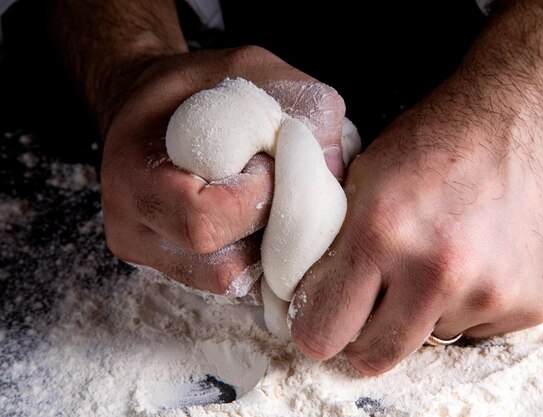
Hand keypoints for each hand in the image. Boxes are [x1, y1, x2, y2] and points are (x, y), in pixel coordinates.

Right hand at [101, 46, 345, 294]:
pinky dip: (258, 256)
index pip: (203, 220)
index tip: (269, 162)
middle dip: (270, 227)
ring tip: (267, 202)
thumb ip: (300, 108)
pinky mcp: (171, 270)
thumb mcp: (251, 69)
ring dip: (268, 248)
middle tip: (278, 186)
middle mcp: (134, 229)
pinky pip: (229, 283)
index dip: (255, 197)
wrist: (150, 111)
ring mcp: (150, 257)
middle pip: (221, 265)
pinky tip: (260, 221)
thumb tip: (336, 168)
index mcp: (134, 177)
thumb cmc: (196, 87)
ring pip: (231, 283)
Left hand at [289, 85, 542, 373]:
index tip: (322, 324)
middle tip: (370, 311)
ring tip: (443, 256)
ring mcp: (493, 292)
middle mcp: (438, 272)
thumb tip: (315, 291)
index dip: (317, 330)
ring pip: (433, 335)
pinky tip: (484, 256)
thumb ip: (339, 237)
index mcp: (382, 233)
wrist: (532, 111)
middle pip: (377, 356)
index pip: (326, 330)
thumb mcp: (368, 172)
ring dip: (427, 310)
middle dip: (364, 339)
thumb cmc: (443, 136)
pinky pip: (482, 327)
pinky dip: (472, 303)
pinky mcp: (535, 301)